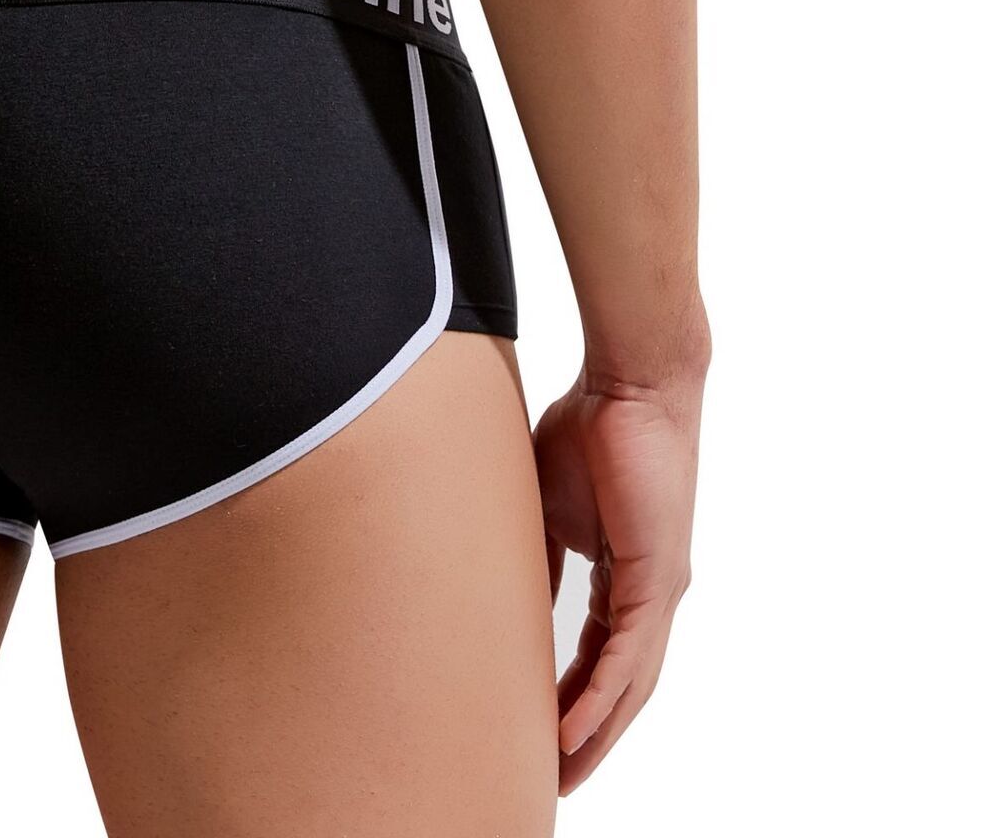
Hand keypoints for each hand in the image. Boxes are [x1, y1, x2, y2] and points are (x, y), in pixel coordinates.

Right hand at [534, 366, 702, 792]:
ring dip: (595, 732)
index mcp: (624, 576)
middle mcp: (650, 593)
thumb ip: (536, 548)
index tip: (540, 735)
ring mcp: (658, 588)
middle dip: (587, 736)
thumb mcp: (546, 500)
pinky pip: (628, 654)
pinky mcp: (656, 577)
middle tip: (554, 779)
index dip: (571, 699)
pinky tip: (575, 729)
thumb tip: (506, 586)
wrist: (631, 384)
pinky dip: (602, 697)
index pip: (598, 655)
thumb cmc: (590, 425)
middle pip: (621, 686)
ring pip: (630, 683)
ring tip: (562, 771)